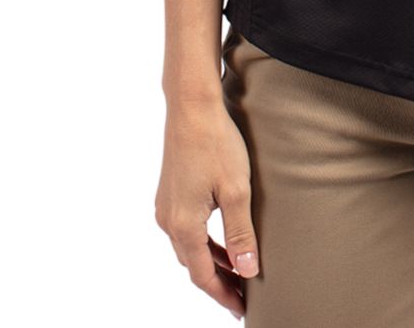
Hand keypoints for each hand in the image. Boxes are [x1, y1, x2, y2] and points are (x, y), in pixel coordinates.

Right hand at [154, 95, 260, 319]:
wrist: (192, 106)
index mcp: (183, 225)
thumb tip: (246, 270)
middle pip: (194, 265)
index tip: (242, 308)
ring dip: (212, 262)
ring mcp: (166, 206)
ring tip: (237, 272)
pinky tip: (221, 240)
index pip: (203, 275)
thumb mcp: (236, 190)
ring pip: (189, 248)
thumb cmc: (216, 144)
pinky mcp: (170, 193)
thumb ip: (240, 233)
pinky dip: (204, 242)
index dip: (224, 294)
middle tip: (243, 295)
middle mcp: (168, 220)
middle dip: (218, 282)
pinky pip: (186, 230)